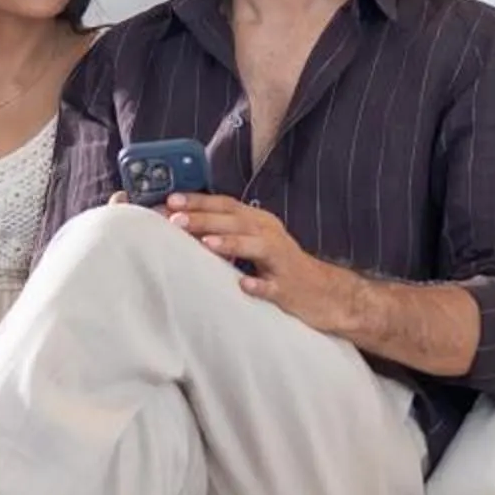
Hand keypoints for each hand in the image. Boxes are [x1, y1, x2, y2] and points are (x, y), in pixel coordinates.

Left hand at [164, 194, 357, 334]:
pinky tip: (244, 284)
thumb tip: (182, 225)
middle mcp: (270, 236)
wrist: (324, 293)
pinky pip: (273, 286)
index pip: (226, 205)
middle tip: (175, 220)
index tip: (171, 201)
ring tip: (205, 243)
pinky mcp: (289, 288)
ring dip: (231, 243)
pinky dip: (259, 285)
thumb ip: (225, 232)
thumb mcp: (255, 243)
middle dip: (205, 219)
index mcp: (259, 222)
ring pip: (256, 247)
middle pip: (236, 222)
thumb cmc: (280, 266)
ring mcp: (281, 262)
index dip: (199, 201)